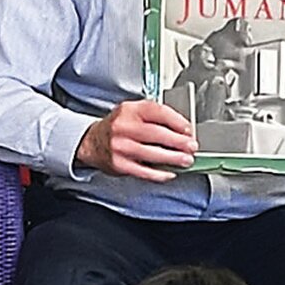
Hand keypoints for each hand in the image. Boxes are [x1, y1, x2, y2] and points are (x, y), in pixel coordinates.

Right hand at [75, 100, 196, 181]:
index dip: (177, 121)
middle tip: (192, 147)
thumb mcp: (133, 112)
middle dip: (179, 142)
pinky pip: (144, 171)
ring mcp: (120, 146)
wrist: (93, 142)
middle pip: (157, 134)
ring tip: (186, 160)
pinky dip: (159, 174)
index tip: (189, 130)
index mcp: (130, 110)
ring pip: (152, 154)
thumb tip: (182, 130)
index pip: (158, 112)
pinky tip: (170, 173)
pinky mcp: (119, 164)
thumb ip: (154, 117)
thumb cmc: (118, 127)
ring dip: (173, 158)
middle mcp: (124, 126)